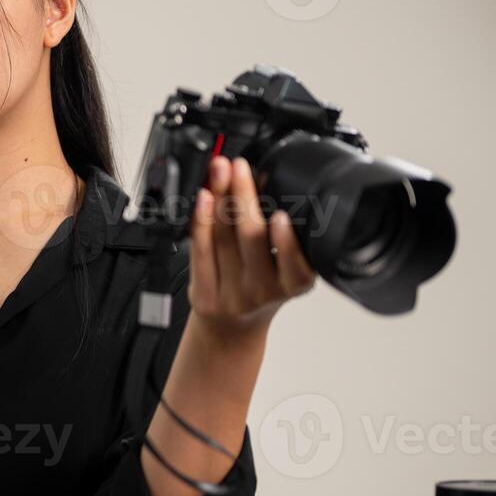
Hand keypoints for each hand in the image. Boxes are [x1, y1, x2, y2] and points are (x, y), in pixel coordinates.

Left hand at [188, 155, 316, 338]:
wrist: (232, 328)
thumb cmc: (261, 290)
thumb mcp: (285, 269)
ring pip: (224, 239)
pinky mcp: (205, 293)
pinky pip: (201, 251)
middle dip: (244, 197)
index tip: (282, 215)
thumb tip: (266, 179)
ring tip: (219, 171)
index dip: (287, 241)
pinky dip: (201, 221)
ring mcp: (232, 294)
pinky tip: (203, 198)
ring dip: (221, 199)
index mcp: (295, 284)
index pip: (294, 264)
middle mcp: (264, 291)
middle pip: (251, 239)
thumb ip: (283, 235)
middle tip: (239, 166)